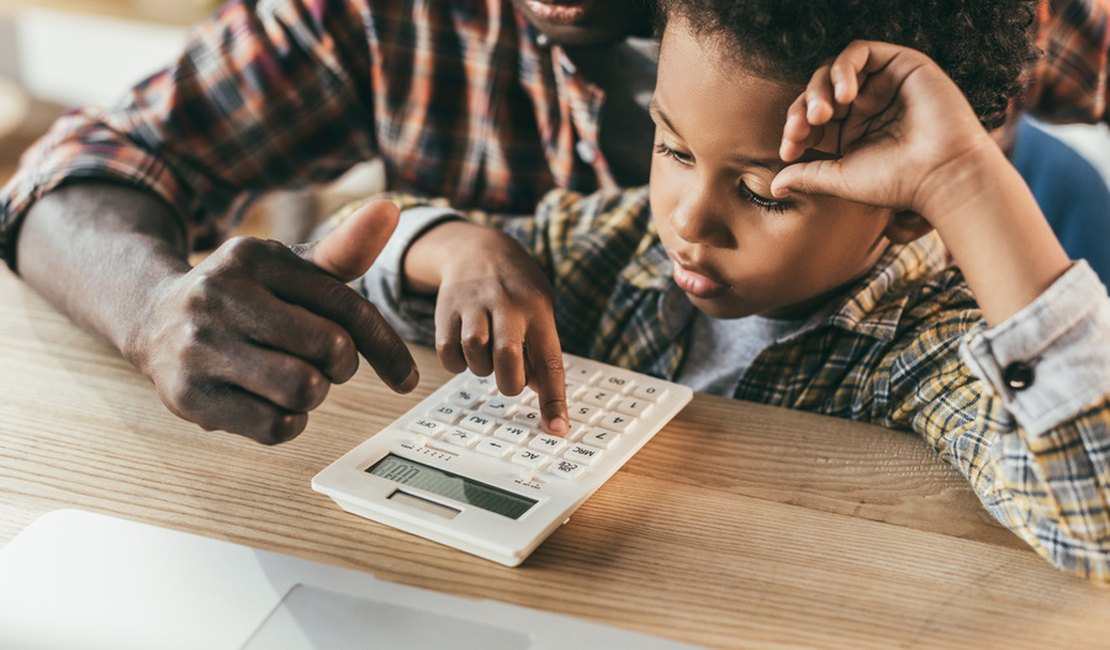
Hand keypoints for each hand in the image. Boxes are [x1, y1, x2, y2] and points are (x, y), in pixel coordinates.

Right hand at [129, 200, 417, 443]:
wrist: (153, 319)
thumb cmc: (245, 294)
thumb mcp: (288, 266)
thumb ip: (343, 250)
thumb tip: (390, 209)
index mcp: (254, 257)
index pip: (347, 307)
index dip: (386, 347)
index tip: (406, 378)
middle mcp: (220, 295)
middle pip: (331, 350)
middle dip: (341, 366)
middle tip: (324, 365)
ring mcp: (199, 346)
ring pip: (305, 390)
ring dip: (315, 393)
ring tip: (294, 379)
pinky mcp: (189, 396)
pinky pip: (275, 426)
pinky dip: (288, 422)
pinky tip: (271, 402)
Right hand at [416, 222, 568, 434]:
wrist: (477, 248)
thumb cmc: (516, 289)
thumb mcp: (540, 310)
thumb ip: (541, 351)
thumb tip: (539, 392)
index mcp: (538, 309)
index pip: (550, 361)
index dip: (553, 399)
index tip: (557, 429)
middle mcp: (507, 304)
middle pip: (507, 357)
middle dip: (509, 382)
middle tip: (509, 381)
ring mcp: (474, 305)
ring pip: (475, 354)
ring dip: (482, 369)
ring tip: (487, 356)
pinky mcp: (446, 310)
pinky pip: (448, 353)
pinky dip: (457, 363)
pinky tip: (466, 351)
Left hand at [772, 40, 996, 221]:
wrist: (941, 174)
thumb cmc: (895, 182)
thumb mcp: (840, 178)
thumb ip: (808, 175)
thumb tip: (774, 184)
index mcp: (850, 134)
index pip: (810, 121)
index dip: (794, 131)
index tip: (789, 150)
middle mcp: (865, 108)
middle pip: (817, 94)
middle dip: (802, 110)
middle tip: (803, 129)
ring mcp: (881, 85)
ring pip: (833, 71)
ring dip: (819, 90)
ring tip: (822, 114)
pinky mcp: (899, 65)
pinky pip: (859, 52)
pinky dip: (843, 69)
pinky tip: (844, 95)